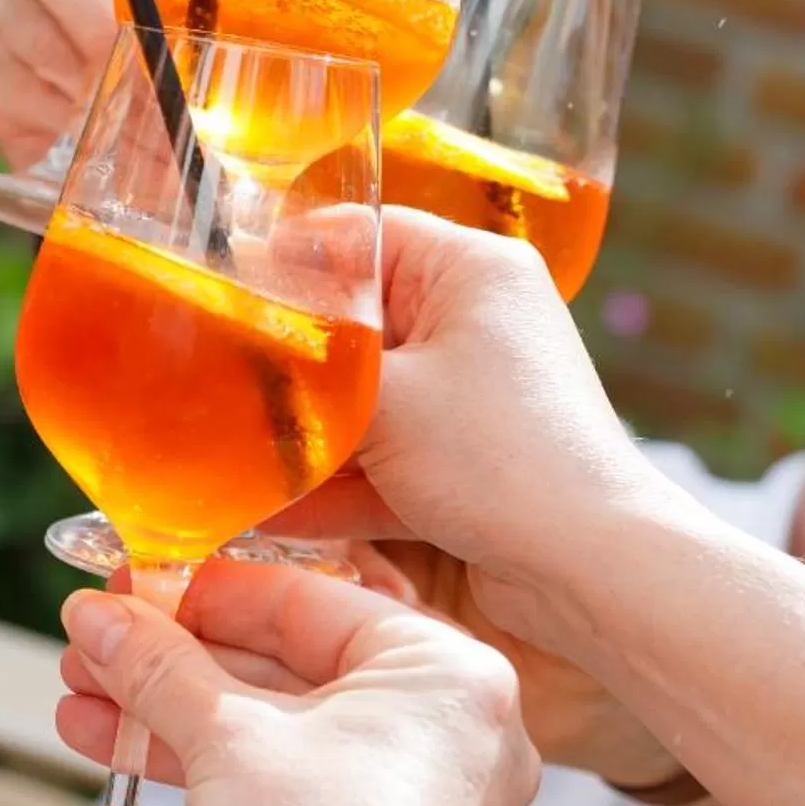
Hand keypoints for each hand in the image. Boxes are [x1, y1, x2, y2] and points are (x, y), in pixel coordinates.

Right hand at [56, 563, 538, 805]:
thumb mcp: (224, 735)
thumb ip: (156, 665)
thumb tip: (99, 617)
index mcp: (435, 674)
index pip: (302, 602)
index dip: (199, 594)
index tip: (132, 591)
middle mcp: (434, 739)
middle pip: (273, 683)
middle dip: (164, 680)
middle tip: (94, 659)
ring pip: (262, 759)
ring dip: (161, 746)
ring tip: (81, 726)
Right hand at [261, 208, 700, 777]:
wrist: (594, 572)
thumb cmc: (503, 461)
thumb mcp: (381, 402)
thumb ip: (300, 369)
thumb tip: (225, 346)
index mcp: (471, 270)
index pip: (355, 234)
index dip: (280, 264)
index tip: (218, 298)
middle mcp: (477, 319)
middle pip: (352, 324)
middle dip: (283, 367)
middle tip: (210, 385)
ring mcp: (475, 393)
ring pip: (363, 399)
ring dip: (300, 436)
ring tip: (224, 457)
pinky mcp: (470, 458)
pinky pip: (386, 456)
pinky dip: (334, 484)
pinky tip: (262, 511)